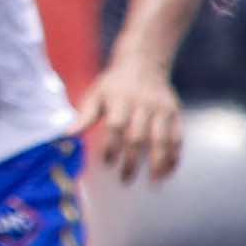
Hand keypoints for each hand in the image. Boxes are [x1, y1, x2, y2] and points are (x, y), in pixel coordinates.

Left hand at [78, 57, 184, 185]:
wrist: (144, 63)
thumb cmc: (113, 84)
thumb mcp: (95, 95)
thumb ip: (84, 116)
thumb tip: (67, 135)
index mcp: (120, 100)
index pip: (116, 127)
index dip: (112, 147)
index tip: (106, 163)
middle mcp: (144, 105)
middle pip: (139, 137)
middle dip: (132, 161)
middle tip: (125, 180)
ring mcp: (162, 109)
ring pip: (162, 140)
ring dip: (158, 162)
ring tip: (152, 182)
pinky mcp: (176, 113)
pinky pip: (178, 137)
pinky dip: (174, 155)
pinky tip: (168, 171)